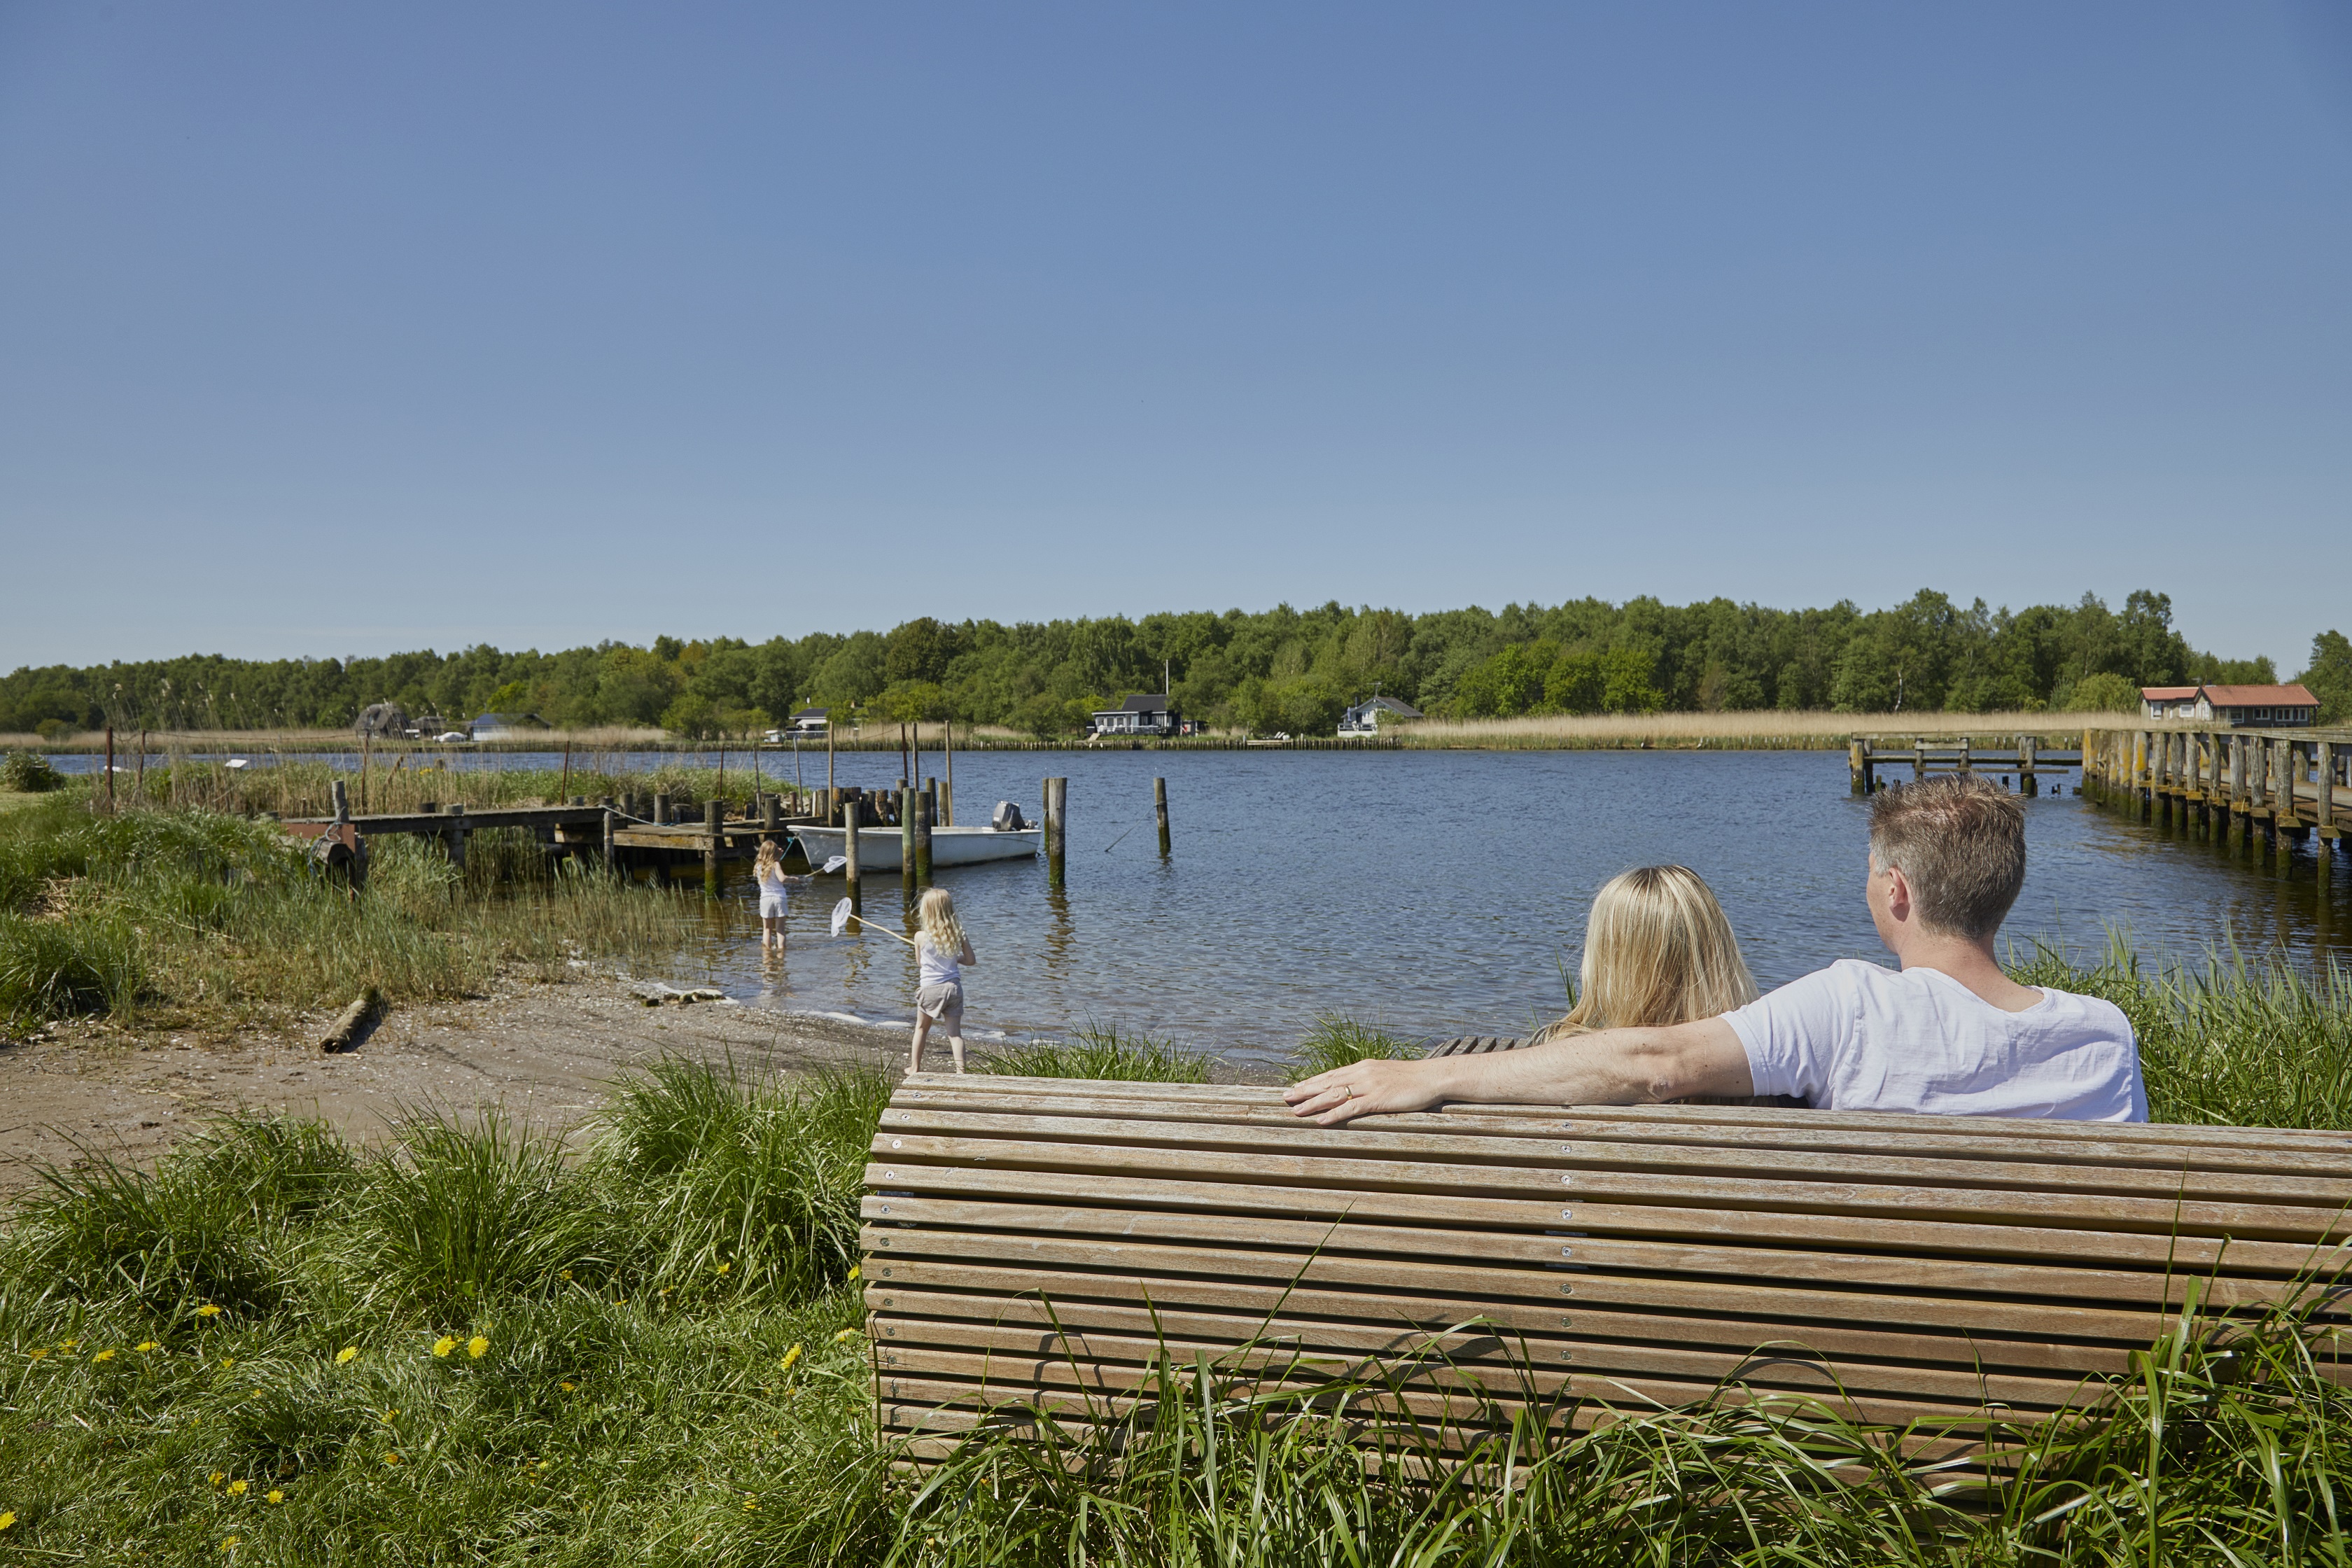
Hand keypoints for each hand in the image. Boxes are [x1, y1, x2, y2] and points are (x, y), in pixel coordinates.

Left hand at [1282, 1058, 1446, 1125]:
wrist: (1433, 1077)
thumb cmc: (1412, 1078)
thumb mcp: (1386, 1075)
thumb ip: (1370, 1080)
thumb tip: (1356, 1088)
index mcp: (1363, 1067)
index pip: (1331, 1075)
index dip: (1312, 1082)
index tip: (1296, 1088)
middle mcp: (1362, 1074)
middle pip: (1327, 1083)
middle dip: (1305, 1090)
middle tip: (1285, 1097)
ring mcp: (1369, 1086)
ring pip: (1334, 1095)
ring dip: (1313, 1103)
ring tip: (1295, 1111)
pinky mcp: (1378, 1099)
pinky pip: (1351, 1108)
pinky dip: (1334, 1114)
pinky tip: (1321, 1120)